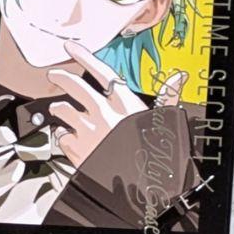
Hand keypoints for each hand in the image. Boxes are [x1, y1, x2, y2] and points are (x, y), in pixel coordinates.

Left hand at [47, 40, 187, 167]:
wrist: (136, 186)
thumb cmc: (151, 155)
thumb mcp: (161, 123)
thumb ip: (167, 97)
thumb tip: (179, 78)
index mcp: (124, 104)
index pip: (101, 72)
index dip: (84, 56)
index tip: (71, 47)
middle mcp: (103, 114)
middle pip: (74, 87)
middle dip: (61, 77)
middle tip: (54, 74)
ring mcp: (87, 132)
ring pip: (62, 111)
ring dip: (58, 108)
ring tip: (58, 107)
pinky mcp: (76, 150)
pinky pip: (61, 137)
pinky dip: (62, 134)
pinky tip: (66, 135)